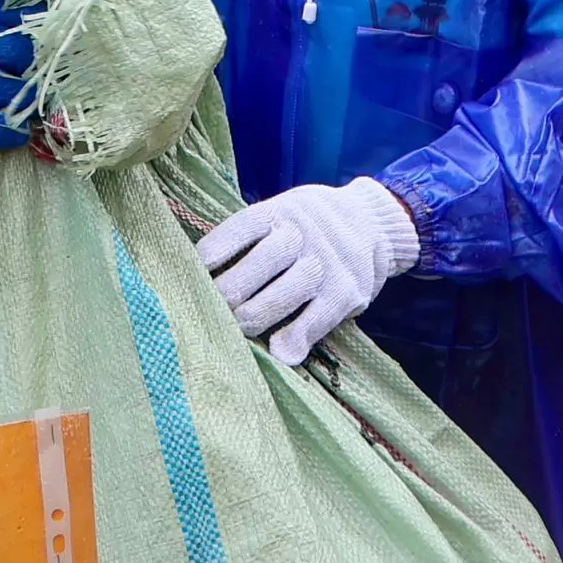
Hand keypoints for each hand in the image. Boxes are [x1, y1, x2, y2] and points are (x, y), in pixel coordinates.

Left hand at [195, 179, 418, 364]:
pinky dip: (298, 336)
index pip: (241, 229)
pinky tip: (279, 351)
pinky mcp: (347, 291)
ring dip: (256, 316)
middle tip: (209, 312)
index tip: (190, 275)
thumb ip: (250, 239)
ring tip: (235, 330)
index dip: (213, 254)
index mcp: (280, 210)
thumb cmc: (307, 225)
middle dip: (229, 293)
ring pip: (286, 293)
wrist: (372, 222)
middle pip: (261, 264)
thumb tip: (201, 273)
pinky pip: (319, 317)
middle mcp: (303, 233)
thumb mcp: (282, 213)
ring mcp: (327, 262)